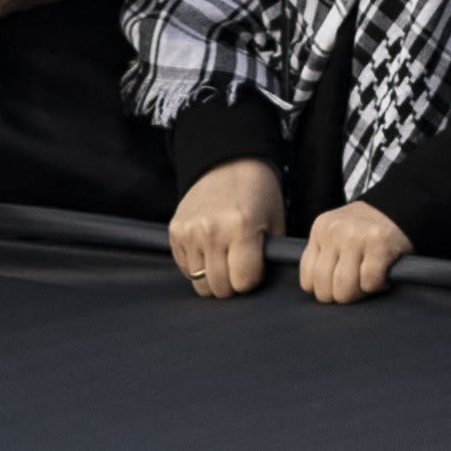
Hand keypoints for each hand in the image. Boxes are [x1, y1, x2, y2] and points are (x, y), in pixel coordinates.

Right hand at [170, 160, 284, 296]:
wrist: (228, 162)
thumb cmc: (257, 193)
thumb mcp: (275, 221)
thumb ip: (269, 256)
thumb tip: (261, 287)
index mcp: (241, 227)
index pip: (243, 282)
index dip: (252, 279)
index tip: (254, 266)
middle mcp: (212, 230)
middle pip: (219, 288)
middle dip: (232, 284)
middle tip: (238, 265)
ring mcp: (190, 231)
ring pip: (200, 283)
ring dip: (213, 277)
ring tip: (223, 258)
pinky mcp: (175, 230)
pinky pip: (185, 268)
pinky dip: (197, 266)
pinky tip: (209, 250)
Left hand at [298, 201, 413, 304]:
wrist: (402, 206)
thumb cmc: (367, 229)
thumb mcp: (336, 233)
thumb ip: (323, 255)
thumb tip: (316, 290)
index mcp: (320, 229)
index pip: (308, 279)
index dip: (324, 289)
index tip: (338, 284)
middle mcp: (334, 231)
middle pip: (325, 288)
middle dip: (342, 296)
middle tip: (356, 286)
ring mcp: (356, 237)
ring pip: (345, 289)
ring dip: (360, 293)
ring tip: (368, 280)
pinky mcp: (379, 245)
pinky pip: (369, 283)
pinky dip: (378, 286)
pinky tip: (383, 275)